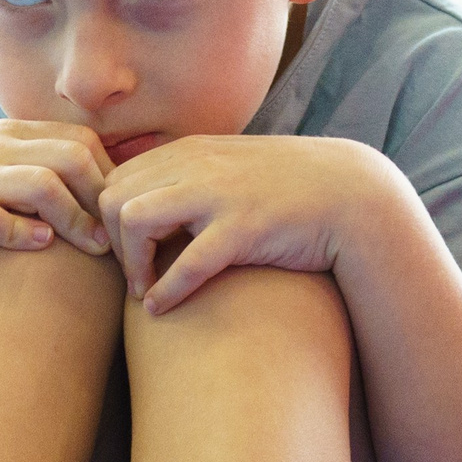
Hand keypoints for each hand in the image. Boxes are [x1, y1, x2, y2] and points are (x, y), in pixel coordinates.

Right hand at [0, 120, 113, 278]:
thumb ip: (40, 171)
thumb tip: (101, 194)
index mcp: (12, 138)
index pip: (82, 143)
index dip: (114, 179)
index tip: (127, 218)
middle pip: (71, 157)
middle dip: (104, 199)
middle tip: (122, 240)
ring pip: (38, 182)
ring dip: (75, 216)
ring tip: (94, 248)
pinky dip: (18, 229)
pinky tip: (40, 245)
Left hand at [96, 134, 395, 312]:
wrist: (354, 197)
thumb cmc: (290, 192)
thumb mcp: (232, 171)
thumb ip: (191, 179)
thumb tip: (151, 203)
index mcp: (190, 151)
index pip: (115, 178)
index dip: (108, 221)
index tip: (125, 253)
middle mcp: (198, 165)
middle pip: (112, 197)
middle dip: (112, 243)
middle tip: (133, 275)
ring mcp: (220, 194)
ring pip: (134, 219)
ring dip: (131, 262)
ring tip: (145, 290)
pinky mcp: (245, 228)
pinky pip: (187, 262)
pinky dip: (165, 290)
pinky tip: (162, 309)